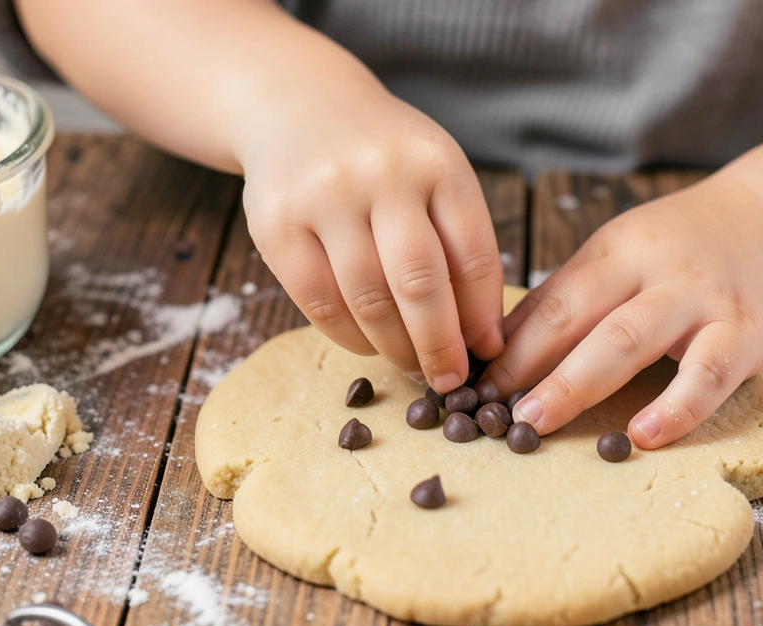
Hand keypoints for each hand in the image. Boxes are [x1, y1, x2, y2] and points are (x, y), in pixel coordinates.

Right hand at [238, 64, 503, 391]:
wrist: (299, 107)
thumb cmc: (385, 159)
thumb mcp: (435, 177)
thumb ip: (462, 245)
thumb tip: (484, 338)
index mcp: (436, 163)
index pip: (473, 257)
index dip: (482, 318)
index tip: (487, 353)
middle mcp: (382, 174)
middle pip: (420, 284)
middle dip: (439, 346)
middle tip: (449, 381)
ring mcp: (324, 196)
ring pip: (369, 301)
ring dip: (395, 348)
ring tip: (411, 365)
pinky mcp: (275, 223)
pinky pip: (320, 303)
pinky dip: (350, 337)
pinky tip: (369, 344)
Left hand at [478, 176, 762, 448]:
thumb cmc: (685, 249)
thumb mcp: (624, 256)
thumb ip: (570, 298)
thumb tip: (497, 348)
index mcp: (615, 250)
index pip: (552, 300)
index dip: (508, 346)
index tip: (468, 385)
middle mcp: (654, 268)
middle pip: (580, 317)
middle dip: (528, 365)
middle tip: (488, 411)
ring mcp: (701, 298)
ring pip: (631, 340)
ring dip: (578, 383)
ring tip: (539, 422)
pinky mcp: (747, 330)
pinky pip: (708, 373)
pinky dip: (675, 407)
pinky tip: (644, 435)